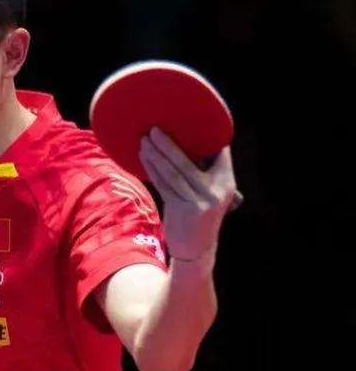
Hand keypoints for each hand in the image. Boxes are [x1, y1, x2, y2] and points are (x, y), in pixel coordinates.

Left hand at [139, 128, 240, 260]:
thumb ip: (202, 173)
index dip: (204, 138)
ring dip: (155, 155)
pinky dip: (152, 170)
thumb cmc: (197, 214)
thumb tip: (181, 143)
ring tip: (144, 140)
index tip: (184, 121)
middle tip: (153, 129)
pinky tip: (143, 158)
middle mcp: (216, 191)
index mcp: (226, 183)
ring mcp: (199, 201)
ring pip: (172, 172)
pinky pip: (163, 185)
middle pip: (186, 162)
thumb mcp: (209, 194)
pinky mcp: (183, 209)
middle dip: (168, 144)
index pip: (218, 154)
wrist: (196, 248)